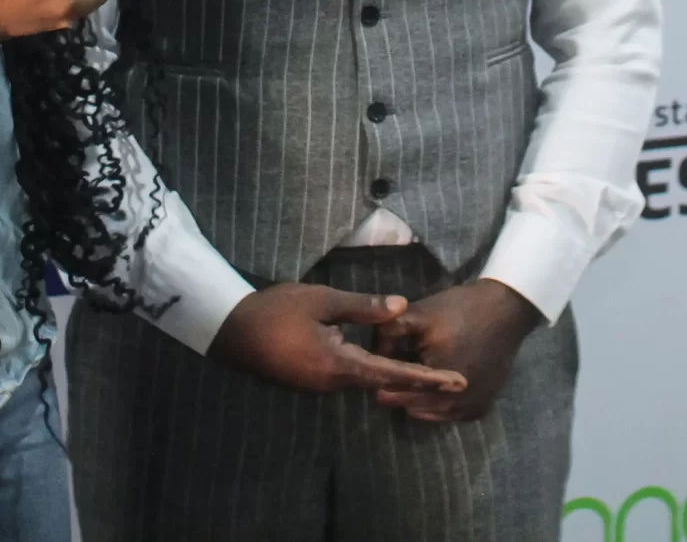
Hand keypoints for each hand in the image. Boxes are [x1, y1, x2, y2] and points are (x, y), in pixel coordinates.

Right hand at [207, 284, 470, 398]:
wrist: (230, 330)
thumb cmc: (276, 311)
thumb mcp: (322, 300)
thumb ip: (363, 307)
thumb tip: (402, 307)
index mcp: (339, 365)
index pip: (393, 375)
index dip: (426, 378)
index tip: (455, 382)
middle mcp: (333, 383)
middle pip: (382, 383)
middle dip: (417, 380)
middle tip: (452, 378)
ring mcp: (320, 385)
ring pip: (364, 379)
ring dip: (393, 375)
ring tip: (426, 370)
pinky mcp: (310, 380)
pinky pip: (347, 376)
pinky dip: (370, 370)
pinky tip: (383, 360)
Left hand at [370, 279, 540, 423]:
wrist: (505, 310)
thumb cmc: (459, 310)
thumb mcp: (417, 314)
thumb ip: (387, 333)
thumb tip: (368, 353)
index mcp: (437, 381)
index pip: (393, 391)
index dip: (381, 376)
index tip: (376, 363)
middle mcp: (456, 404)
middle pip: (410, 404)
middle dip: (399, 388)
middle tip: (394, 367)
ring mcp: (471, 409)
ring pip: (428, 413)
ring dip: (418, 398)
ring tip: (414, 372)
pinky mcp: (481, 409)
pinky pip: (448, 415)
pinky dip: (437, 403)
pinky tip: (434, 382)